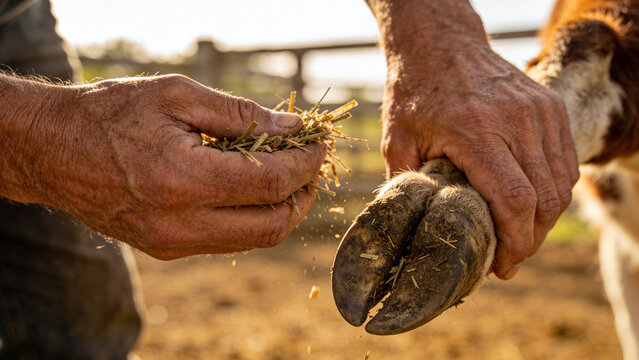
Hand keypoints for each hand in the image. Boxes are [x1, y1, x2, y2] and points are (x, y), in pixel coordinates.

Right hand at [1, 74, 325, 258]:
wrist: (53, 150)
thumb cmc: (111, 113)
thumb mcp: (177, 96)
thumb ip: (239, 114)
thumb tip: (291, 124)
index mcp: (182, 180)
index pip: (271, 182)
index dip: (306, 163)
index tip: (321, 145)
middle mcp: (179, 223)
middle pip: (271, 225)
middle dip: (302, 195)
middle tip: (311, 166)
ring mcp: (171, 243)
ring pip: (252, 239)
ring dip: (281, 211)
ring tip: (289, 178)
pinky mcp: (165, 249)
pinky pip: (225, 240)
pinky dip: (250, 218)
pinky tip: (252, 191)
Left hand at [380, 33, 578, 278]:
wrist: (440, 42)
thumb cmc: (414, 91)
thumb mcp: (398, 139)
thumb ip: (406, 185)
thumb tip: (410, 228)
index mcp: (477, 132)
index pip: (515, 200)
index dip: (515, 242)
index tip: (502, 265)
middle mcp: (518, 121)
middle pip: (546, 199)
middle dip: (531, 240)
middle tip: (510, 260)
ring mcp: (540, 111)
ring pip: (562, 183)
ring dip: (546, 219)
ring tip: (521, 238)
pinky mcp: (551, 106)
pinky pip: (566, 161)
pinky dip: (556, 190)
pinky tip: (534, 205)